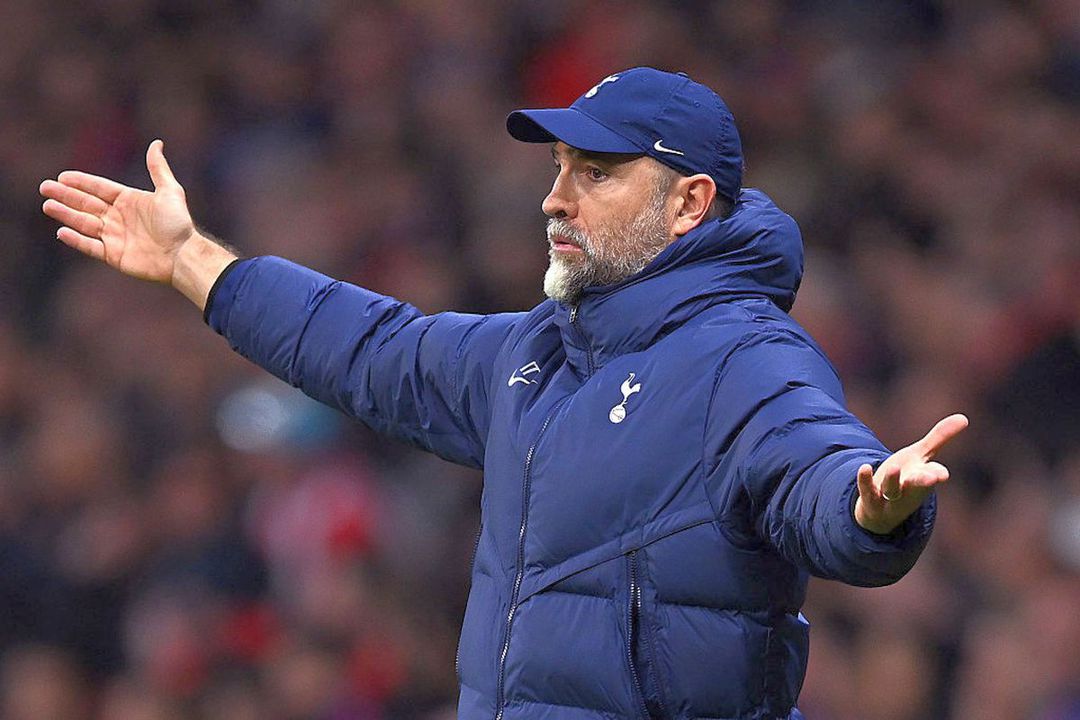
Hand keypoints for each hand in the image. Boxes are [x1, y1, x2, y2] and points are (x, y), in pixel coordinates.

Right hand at [40, 140, 194, 283]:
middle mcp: (119, 218)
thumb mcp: (170, 191)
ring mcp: (115, 237)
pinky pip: (90, 246)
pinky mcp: (114, 256)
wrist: (184, 255)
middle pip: (87, 204)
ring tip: (48, 205)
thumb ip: (158, 168)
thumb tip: (157, 143)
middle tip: (45, 188)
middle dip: (66, 196)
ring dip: (66, 214)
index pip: (100, 189)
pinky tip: (61, 231)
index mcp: (129, 201)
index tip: (62, 176)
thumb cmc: (178, 224)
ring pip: (84, 223)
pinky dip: (76, 240)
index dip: (81, 182)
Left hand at [854, 413, 968, 534]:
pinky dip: (865, 480)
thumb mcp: (921, 456)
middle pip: (917, 485)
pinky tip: (864, 467)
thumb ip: (940, 438)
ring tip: (893, 467)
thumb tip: (964, 418)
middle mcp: (909, 489)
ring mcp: (889, 496)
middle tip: (934, 478)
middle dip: (925, 481)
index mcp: (923, 477)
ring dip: (893, 480)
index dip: (937, 473)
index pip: (933, 475)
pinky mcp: (870, 499)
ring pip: (892, 489)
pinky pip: (867, 490)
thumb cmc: (906, 477)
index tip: (942, 474)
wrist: (881, 511)